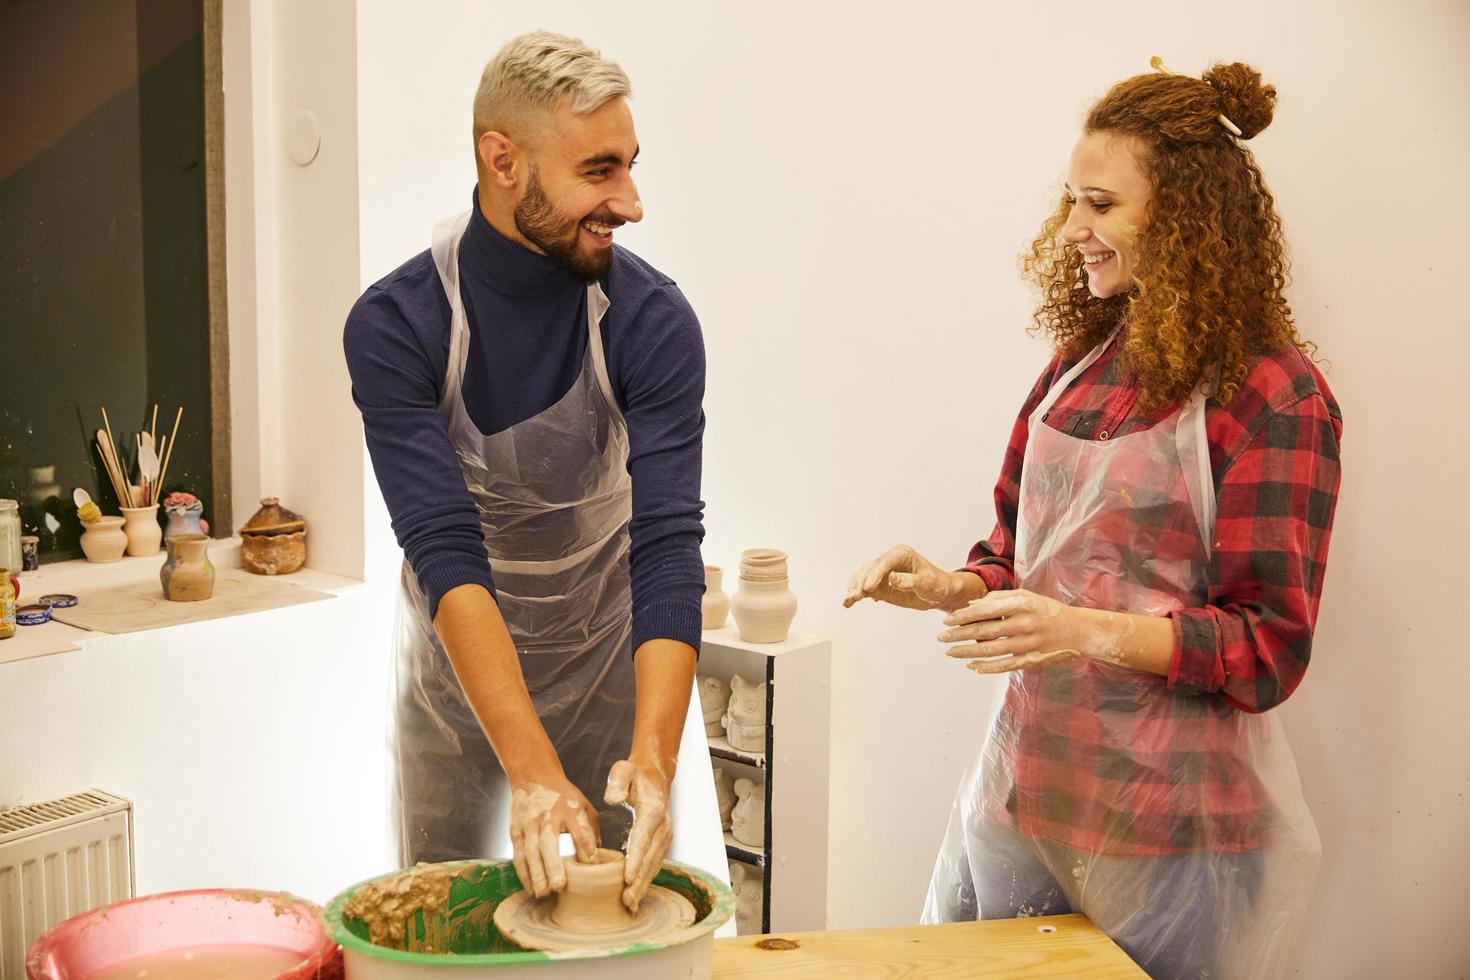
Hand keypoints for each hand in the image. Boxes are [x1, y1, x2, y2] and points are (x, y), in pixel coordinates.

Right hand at [508, 774, 599, 898]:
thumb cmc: (565, 799)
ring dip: (536, 874)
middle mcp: (549, 816)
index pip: (580, 830)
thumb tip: (598, 863)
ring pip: (530, 851)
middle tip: (559, 886)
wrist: (534, 778)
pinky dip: (524, 873)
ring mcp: (529, 824)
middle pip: (549, 842)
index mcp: (571, 808)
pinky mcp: (516, 831)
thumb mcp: (585, 807)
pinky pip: (518, 855)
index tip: (590, 866)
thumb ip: (592, 832)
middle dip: (553, 865)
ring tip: (544, 893)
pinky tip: (531, 888)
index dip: (586, 848)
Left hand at [604, 756, 672, 911]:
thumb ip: (617, 782)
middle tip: (626, 899)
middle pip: (650, 857)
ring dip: (644, 884)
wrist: (654, 776)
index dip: (636, 859)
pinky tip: (636, 893)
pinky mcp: (662, 842)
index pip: (643, 838)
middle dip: (639, 880)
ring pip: (654, 864)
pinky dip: (647, 879)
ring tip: (630, 902)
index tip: (627, 878)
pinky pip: (655, 863)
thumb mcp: (623, 770)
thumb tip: (612, 800)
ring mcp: (665, 835)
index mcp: (653, 810)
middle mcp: (663, 826)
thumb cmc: (635, 775)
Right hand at [843, 544, 984, 610]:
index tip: (868, 589)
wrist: (939, 592)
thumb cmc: (937, 585)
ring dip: (854, 587)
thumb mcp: (928, 585)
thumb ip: (910, 582)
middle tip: (855, 596)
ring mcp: (882, 570)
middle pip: (870, 568)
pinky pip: (864, 585)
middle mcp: (889, 559)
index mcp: (902, 554)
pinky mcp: (879, 582)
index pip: (884, 562)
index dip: (875, 575)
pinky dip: (855, 592)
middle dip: (861, 582)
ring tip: (848, 600)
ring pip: (863, 576)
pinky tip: (849, 602)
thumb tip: (891, 578)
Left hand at [938, 588, 1083, 673]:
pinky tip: (972, 666)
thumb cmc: (1048, 610)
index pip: (984, 610)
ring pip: (990, 650)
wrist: (1078, 631)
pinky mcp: (1031, 660)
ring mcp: (1027, 644)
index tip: (947, 620)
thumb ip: (998, 598)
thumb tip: (970, 604)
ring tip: (951, 652)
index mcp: (1020, 604)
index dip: (962, 616)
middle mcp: (1023, 624)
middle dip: (958, 635)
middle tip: (941, 637)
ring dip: (967, 652)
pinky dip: (986, 667)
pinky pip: (1003, 666)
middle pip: (983, 631)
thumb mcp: (1026, 596)